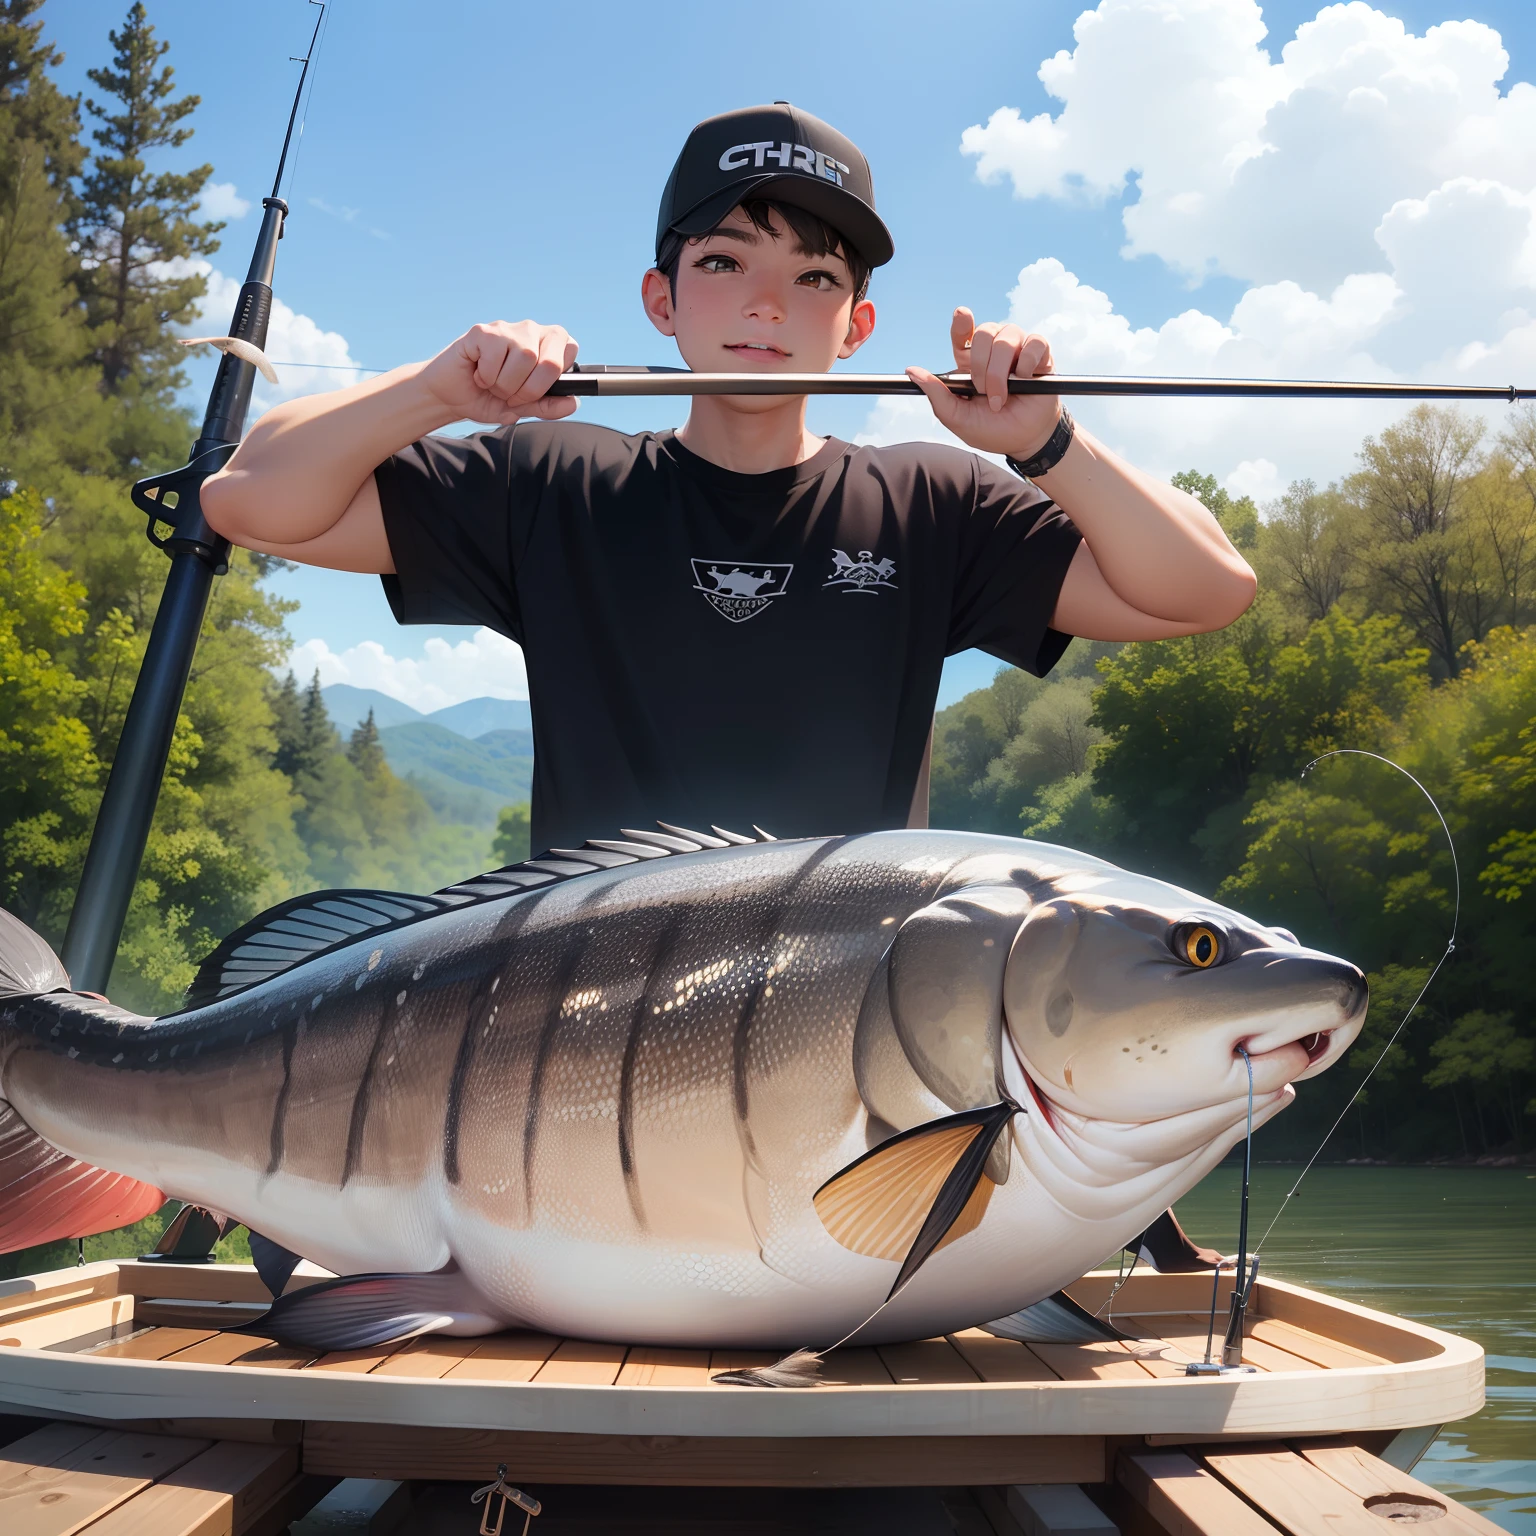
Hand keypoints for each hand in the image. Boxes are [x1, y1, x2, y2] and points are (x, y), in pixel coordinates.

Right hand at [420, 320, 578, 425]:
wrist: (450, 396)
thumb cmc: (488, 398)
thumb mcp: (523, 409)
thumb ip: (548, 406)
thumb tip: (573, 402)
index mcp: (547, 345)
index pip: (570, 351)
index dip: (551, 382)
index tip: (533, 392)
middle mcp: (531, 331)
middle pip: (550, 362)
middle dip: (530, 390)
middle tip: (510, 394)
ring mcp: (507, 328)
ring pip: (524, 359)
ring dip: (505, 384)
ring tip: (492, 384)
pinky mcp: (483, 331)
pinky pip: (495, 357)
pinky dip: (486, 376)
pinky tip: (477, 373)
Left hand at [907, 308, 1060, 458]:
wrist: (1025, 441)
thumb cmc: (992, 429)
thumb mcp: (958, 418)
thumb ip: (937, 395)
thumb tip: (912, 371)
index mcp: (972, 362)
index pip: (964, 334)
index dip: (962, 323)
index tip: (962, 316)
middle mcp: (994, 350)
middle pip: (985, 333)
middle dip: (982, 366)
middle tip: (984, 392)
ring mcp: (1018, 350)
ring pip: (1007, 338)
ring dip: (1001, 371)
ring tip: (1004, 396)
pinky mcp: (1041, 354)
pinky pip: (1035, 342)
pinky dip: (1027, 362)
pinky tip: (1026, 379)